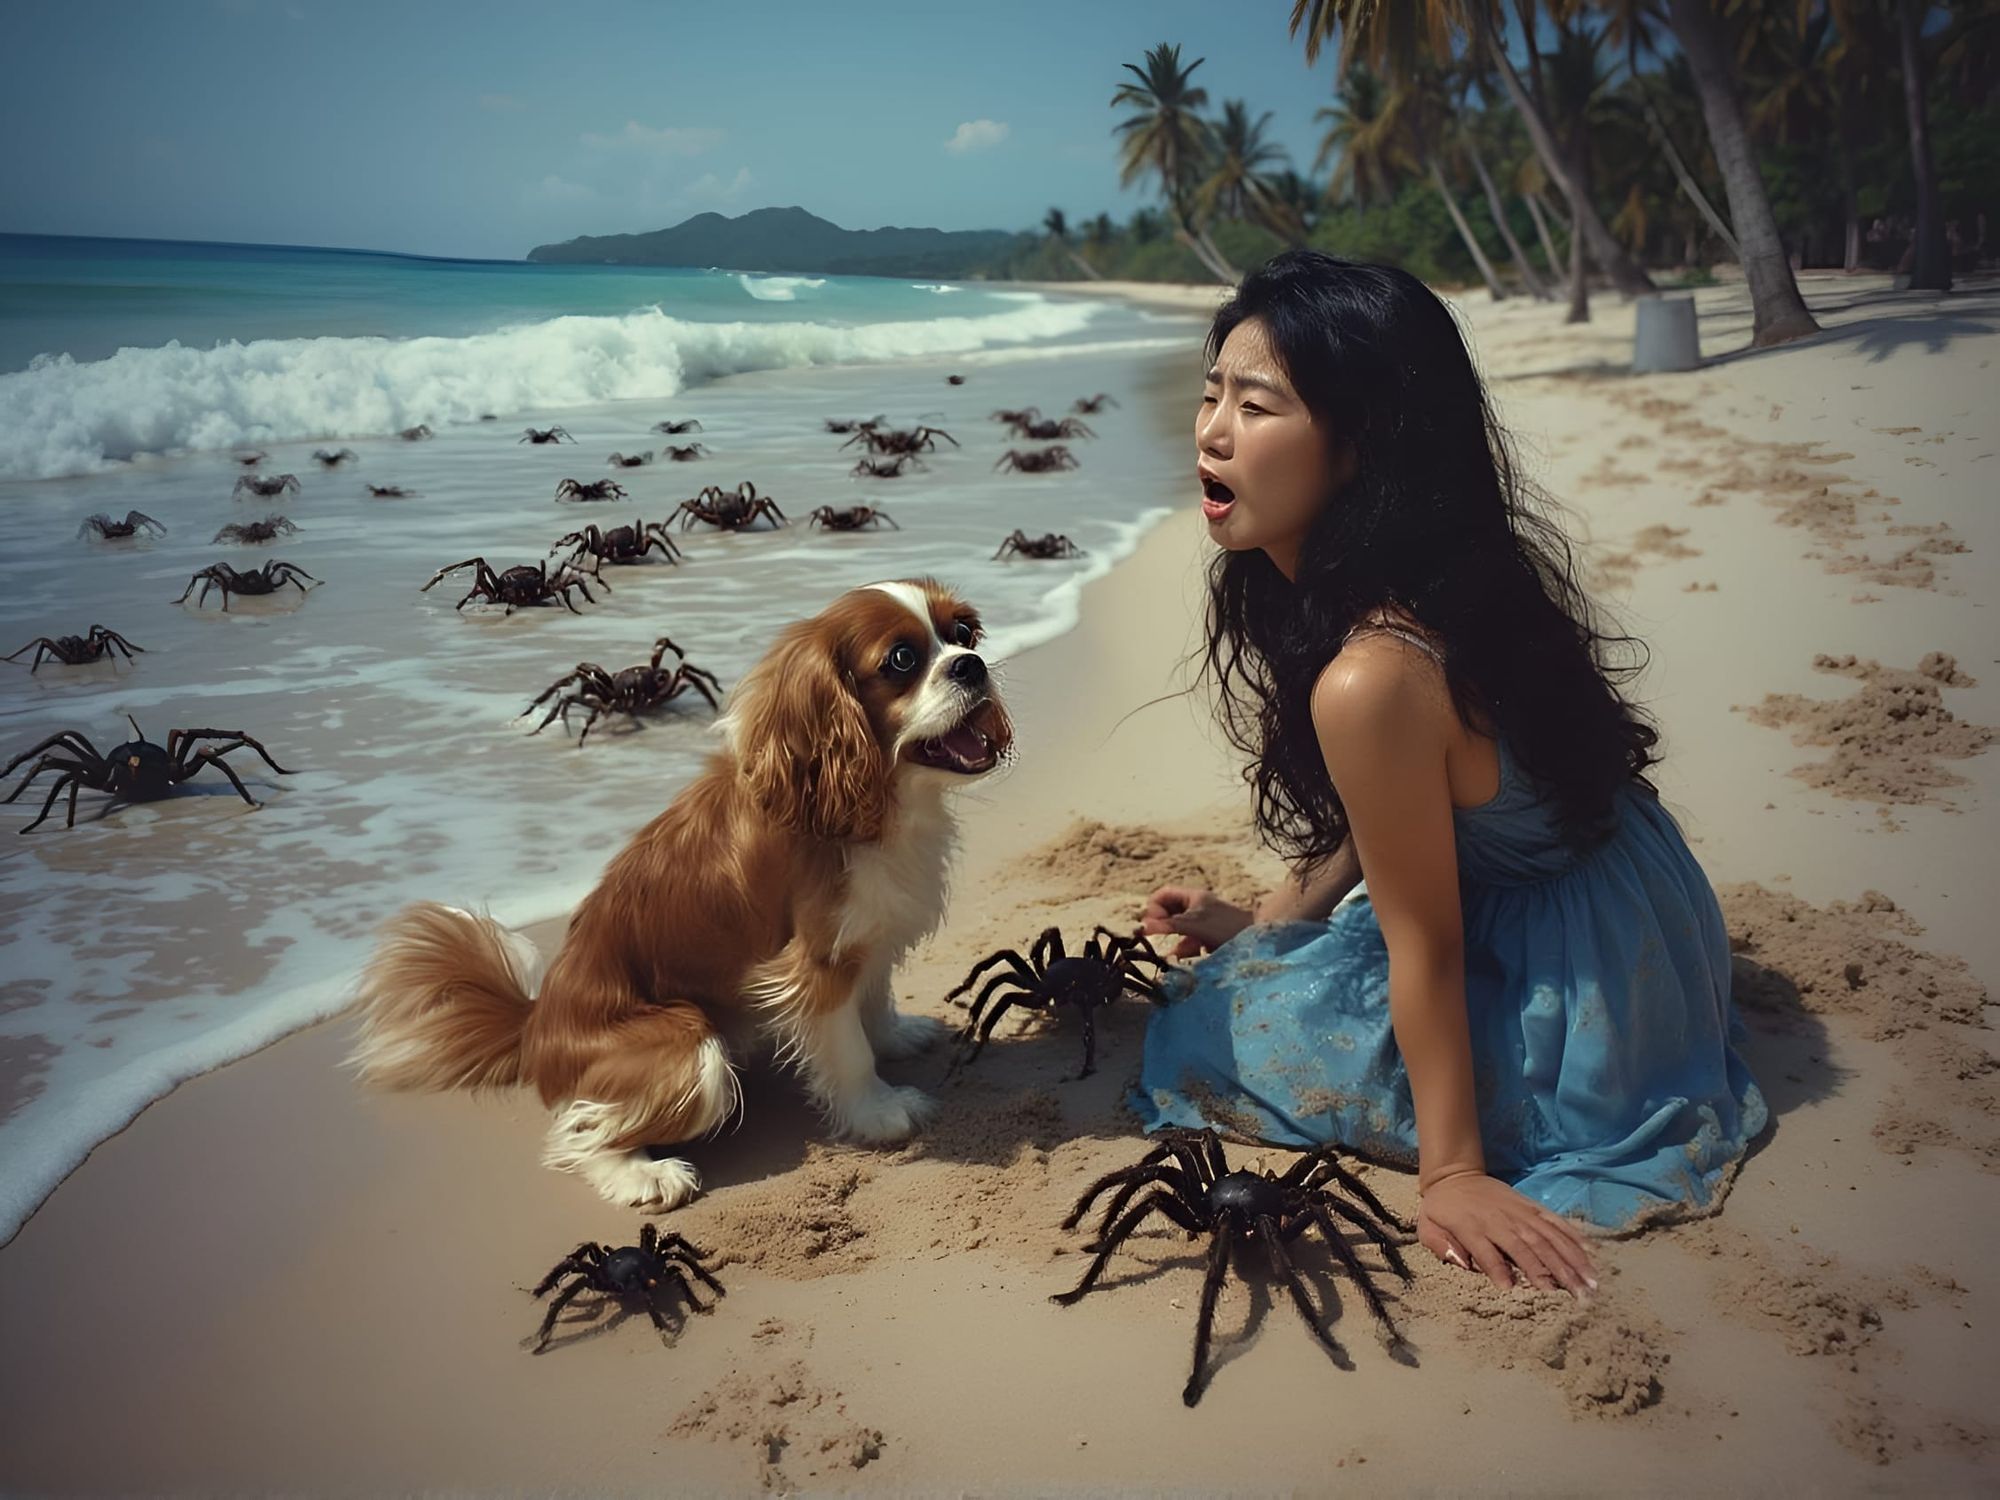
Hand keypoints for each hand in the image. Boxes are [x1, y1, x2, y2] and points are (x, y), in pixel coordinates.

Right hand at [1140, 885, 1253, 958]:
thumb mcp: (1195, 924)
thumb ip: (1169, 925)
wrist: (1256, 938)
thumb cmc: (1226, 926)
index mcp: (1192, 897)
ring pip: (1177, 929)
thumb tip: (1144, 927)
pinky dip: (1183, 950)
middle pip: (1168, 912)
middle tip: (1154, 937)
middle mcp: (1195, 907)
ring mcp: (1201, 923)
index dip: (1153, 907)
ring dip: (1171, 940)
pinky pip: (1188, 943)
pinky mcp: (1207, 939)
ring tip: (1167, 953)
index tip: (1152, 923)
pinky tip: (1180, 958)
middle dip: (1160, 925)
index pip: (1163, 895)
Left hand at [1416, 1171, 1598, 1299]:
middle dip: (1552, 1273)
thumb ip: (1441, 1246)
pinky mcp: (1531, 1206)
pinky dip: (1573, 1236)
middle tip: (1575, 1297)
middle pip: (1528, 1247)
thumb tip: (1462, 1263)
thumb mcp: (1427, 1227)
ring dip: (1571, 1259)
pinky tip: (1590, 1253)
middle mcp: (1500, 1220)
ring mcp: (1519, 1212)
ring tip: (1590, 1282)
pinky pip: (1555, 1221)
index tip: (1516, 1291)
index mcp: (1471, 1228)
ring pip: (1548, 1237)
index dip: (1500, 1270)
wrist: (1454, 1176)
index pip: (1488, 1252)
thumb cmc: (1441, 1209)